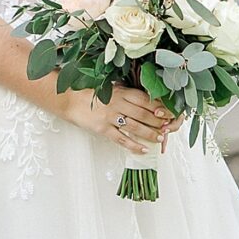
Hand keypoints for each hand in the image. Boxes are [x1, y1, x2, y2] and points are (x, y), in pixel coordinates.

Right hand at [62, 85, 182, 149]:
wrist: (68, 99)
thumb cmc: (90, 93)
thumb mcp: (111, 88)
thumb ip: (127, 94)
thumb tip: (147, 101)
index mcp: (121, 92)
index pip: (146, 100)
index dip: (160, 107)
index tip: (169, 113)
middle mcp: (118, 103)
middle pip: (144, 114)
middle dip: (158, 122)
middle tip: (168, 127)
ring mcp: (110, 117)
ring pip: (135, 127)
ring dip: (150, 133)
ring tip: (160, 138)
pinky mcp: (102, 128)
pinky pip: (121, 139)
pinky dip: (133, 145)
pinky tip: (142, 150)